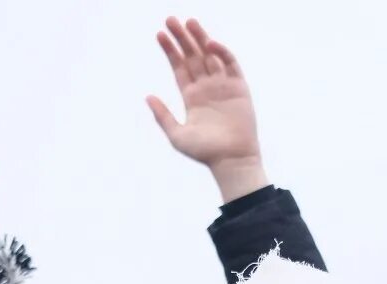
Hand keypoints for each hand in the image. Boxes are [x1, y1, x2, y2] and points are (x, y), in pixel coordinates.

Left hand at [147, 17, 267, 202]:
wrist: (231, 159)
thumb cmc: (205, 152)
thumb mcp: (177, 134)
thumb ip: (162, 115)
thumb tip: (147, 96)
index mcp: (191, 97)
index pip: (179, 67)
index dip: (170, 50)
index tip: (160, 34)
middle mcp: (206, 88)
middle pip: (192, 57)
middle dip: (182, 38)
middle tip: (170, 19)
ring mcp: (223, 86)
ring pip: (209, 56)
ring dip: (199, 38)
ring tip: (188, 21)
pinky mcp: (239, 87)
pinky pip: (230, 64)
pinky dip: (221, 52)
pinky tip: (209, 43)